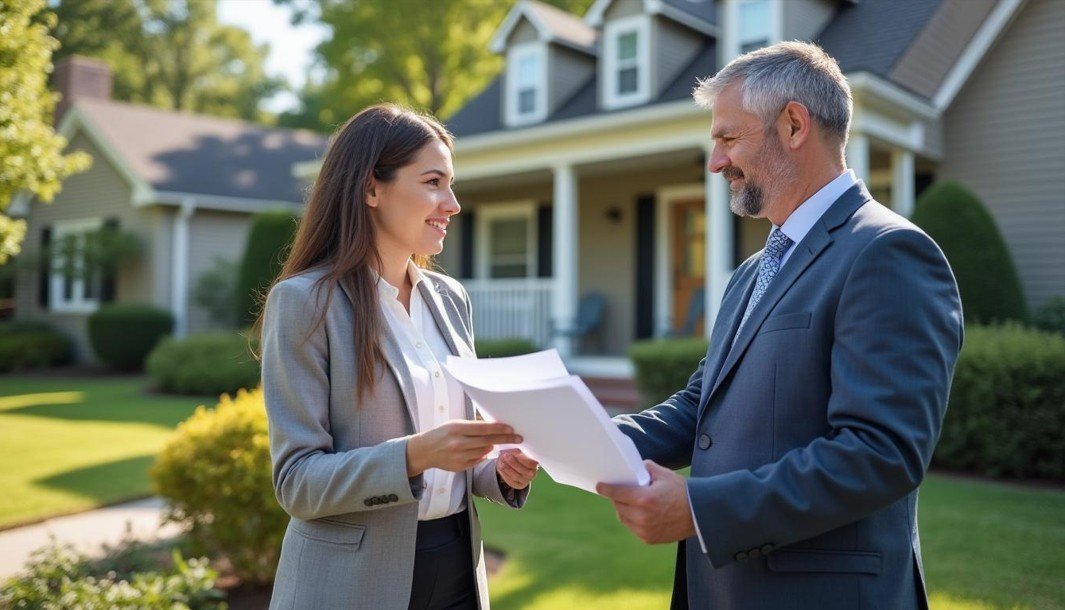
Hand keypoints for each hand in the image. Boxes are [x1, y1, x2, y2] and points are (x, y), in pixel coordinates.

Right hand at [406, 420, 520, 475]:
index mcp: (457, 429)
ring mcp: (459, 457)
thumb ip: (474, 427)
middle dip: (505, 439)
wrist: (425, 450)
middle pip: (488, 441)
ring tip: (494, 442)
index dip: (499, 429)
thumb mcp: (456, 424)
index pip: (483, 429)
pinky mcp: (460, 467)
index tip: (511, 429)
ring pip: (485, 452)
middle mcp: (459, 443)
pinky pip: (478, 460)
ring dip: (492, 447)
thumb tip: (495, 428)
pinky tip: (480, 450)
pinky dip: (482, 455)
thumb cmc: (443, 433)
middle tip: (519, 438)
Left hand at [495, 449, 538, 489]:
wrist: (515, 466)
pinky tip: (501, 467)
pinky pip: (510, 481)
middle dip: (513, 463)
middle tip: (506, 455)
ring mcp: (525, 481)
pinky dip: (505, 474)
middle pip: (523, 470)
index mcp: (535, 465)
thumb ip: (518, 450)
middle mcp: (532, 474)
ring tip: (501, 461)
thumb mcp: (520, 452)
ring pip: (516, 476)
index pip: (531, 463)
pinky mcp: (518, 485)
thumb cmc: (518, 456)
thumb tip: (513, 444)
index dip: (522, 457)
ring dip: (507, 468)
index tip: (515, 451)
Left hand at [596, 460, 695, 543]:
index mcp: (643, 498)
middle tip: (620, 492)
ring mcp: (644, 530)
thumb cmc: (682, 492)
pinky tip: (642, 514)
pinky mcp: (649, 539)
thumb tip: (634, 468)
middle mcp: (642, 516)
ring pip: (624, 518)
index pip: (617, 493)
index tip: (599, 486)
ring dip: (624, 510)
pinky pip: (633, 528)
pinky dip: (634, 520)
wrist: (699, 514)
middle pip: (619, 506)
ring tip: (632, 503)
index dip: (606, 489)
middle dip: (618, 498)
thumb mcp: (664, 474)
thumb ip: (646, 468)